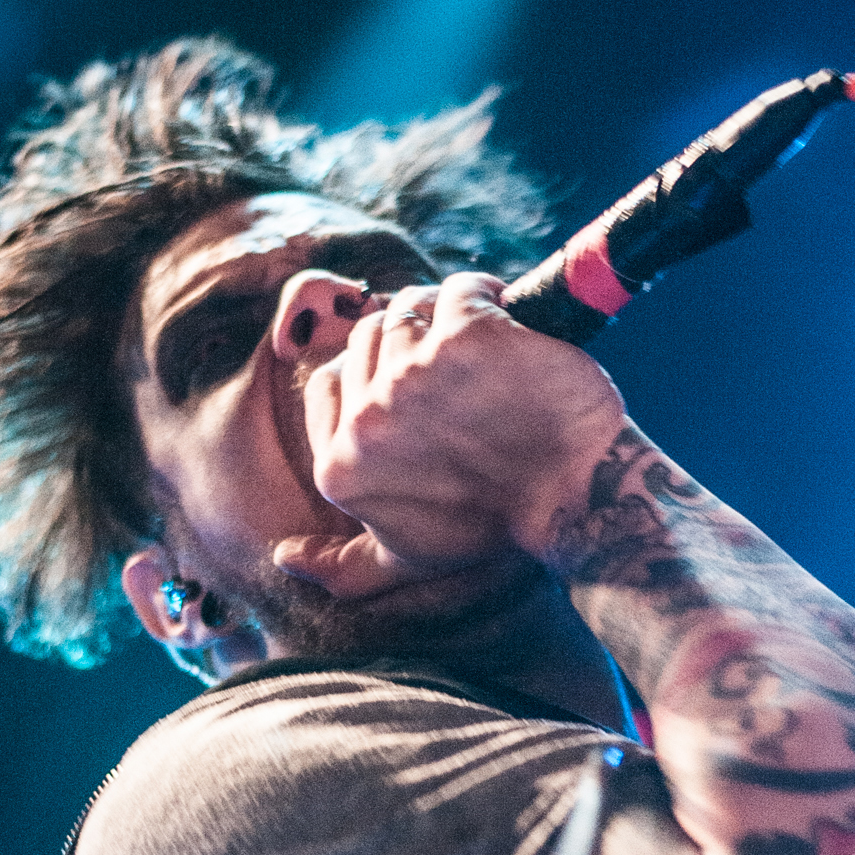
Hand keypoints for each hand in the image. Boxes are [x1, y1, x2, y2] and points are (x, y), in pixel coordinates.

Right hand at [274, 272, 624, 598]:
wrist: (572, 499)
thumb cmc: (493, 525)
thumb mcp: (407, 558)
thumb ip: (344, 565)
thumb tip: (283, 558)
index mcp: (340, 465)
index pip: (329, 381)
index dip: (372, 372)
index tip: (415, 381)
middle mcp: (368, 420)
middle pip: (368, 338)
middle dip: (410, 340)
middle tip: (458, 362)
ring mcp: (413, 374)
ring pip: (409, 307)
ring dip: (444, 312)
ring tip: (483, 341)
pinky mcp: (466, 337)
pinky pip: (461, 289)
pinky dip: (486, 294)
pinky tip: (509, 317)